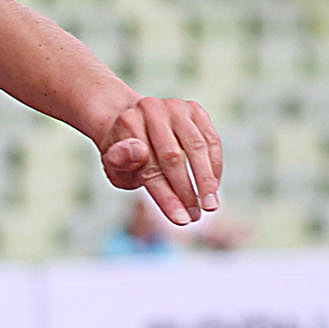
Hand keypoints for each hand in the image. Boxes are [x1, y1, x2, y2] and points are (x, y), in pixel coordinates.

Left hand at [98, 95, 222, 226]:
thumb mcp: (114, 165)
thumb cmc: (123, 155)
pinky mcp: (193, 109)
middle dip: (187, 191)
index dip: (167, 197)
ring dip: (206, 180)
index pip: (149, 167)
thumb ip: (121, 161)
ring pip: (197, 148)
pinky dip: (214, 165)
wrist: (131, 125)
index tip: (181, 220)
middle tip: (197, 216)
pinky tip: (214, 186)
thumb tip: (139, 152)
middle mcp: (151, 110)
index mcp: (127, 125)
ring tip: (210, 206)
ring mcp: (174, 107)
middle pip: (174, 157)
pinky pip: (211, 140)